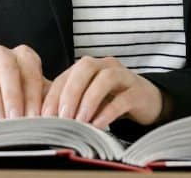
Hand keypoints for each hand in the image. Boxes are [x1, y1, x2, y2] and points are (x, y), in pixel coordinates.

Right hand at [0, 44, 50, 121]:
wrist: (4, 102)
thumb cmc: (27, 97)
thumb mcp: (40, 96)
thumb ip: (47, 102)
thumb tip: (55, 118)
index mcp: (24, 56)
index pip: (30, 71)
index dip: (33, 95)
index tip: (35, 115)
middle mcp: (3, 57)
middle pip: (8, 70)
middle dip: (12, 96)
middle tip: (16, 117)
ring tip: (1, 123)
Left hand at [41, 55, 164, 127]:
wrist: (147, 102)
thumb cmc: (110, 100)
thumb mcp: (87, 100)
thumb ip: (68, 104)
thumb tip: (44, 121)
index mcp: (88, 67)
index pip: (65, 75)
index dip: (52, 95)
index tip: (43, 117)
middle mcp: (105, 65)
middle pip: (84, 68)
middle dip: (69, 93)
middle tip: (62, 117)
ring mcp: (124, 76)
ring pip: (104, 79)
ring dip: (89, 100)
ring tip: (79, 121)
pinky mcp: (138, 92)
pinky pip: (122, 98)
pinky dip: (108, 112)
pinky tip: (98, 125)